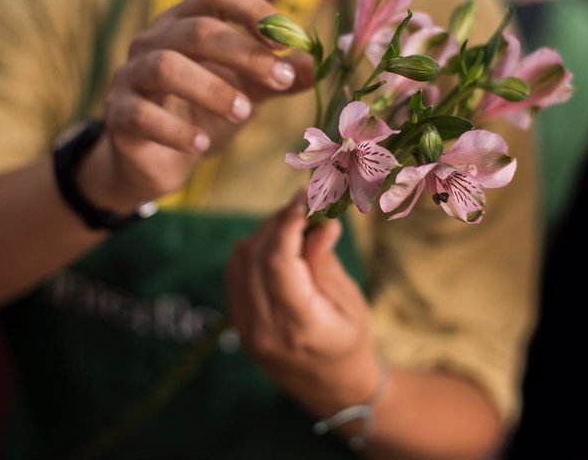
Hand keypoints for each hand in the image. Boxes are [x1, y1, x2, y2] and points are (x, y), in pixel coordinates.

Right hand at [79, 0, 312, 210]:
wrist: (156, 163)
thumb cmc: (202, 115)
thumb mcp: (247, 93)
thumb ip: (279, 78)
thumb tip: (322, 64)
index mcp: (186, 23)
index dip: (254, 8)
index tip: (288, 41)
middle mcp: (154, 40)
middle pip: (196, 29)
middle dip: (244, 53)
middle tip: (280, 81)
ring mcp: (130, 76)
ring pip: (165, 66)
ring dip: (211, 88)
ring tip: (243, 114)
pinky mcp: (118, 115)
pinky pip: (141, 114)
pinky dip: (175, 130)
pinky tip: (201, 144)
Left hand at [226, 193, 382, 417]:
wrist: (334, 389)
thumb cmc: (352, 342)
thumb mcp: (349, 301)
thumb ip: (325, 262)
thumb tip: (316, 222)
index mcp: (299, 326)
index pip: (279, 262)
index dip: (287, 223)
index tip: (304, 198)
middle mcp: (265, 328)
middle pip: (255, 256)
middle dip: (277, 222)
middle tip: (303, 206)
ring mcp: (246, 329)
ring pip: (240, 261)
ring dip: (264, 234)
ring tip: (294, 226)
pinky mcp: (238, 324)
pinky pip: (235, 274)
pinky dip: (253, 251)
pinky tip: (278, 246)